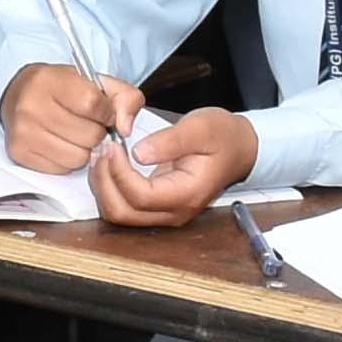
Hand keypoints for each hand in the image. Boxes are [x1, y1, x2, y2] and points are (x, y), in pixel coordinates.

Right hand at [0, 62, 144, 170]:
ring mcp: (23, 132)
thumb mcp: (95, 81)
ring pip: (78, 157)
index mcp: (49, 81)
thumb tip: (125, 128)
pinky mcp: (20, 153)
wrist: (19, 94)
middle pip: (89, 135)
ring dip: (85, 149)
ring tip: (75, 134)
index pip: (92, 104)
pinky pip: (63, 168)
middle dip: (97, 132)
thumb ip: (124, 97)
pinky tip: (61, 143)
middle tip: (87, 123)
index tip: (104, 111)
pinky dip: (68, 160)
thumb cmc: (60, 88)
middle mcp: (31, 106)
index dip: (106, 112)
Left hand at [93, 108, 262, 224]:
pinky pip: (124, 206)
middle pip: (123, 213)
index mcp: (186, 195)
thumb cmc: (223, 136)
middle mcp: (174, 213)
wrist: (240, 148)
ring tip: (102, 155)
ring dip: (103, 187)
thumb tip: (138, 153)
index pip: (140, 196)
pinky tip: (109, 164)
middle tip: (101, 150)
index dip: (119, 172)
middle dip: (104, 183)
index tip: (113, 145)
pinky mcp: (157, 207)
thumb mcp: (201, 128)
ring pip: (119, 214)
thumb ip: (170, 141)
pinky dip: (110, 188)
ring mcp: (164, 213)